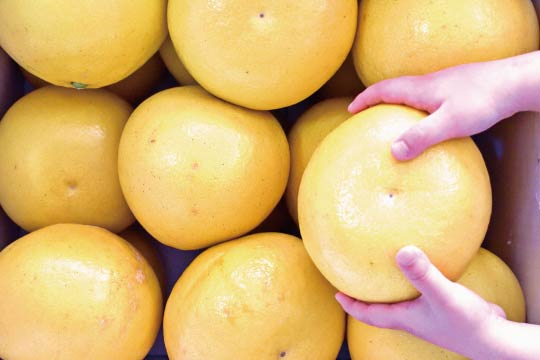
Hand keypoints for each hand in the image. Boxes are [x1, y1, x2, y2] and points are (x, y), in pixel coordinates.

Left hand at [336, 246, 505, 357]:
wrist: (495, 339)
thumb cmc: (466, 323)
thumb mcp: (442, 294)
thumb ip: (422, 274)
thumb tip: (401, 251)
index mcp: (403, 318)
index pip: (368, 314)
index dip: (350, 305)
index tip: (336, 294)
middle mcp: (411, 318)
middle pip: (380, 309)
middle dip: (365, 297)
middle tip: (353, 281)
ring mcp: (427, 315)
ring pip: (399, 303)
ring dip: (388, 291)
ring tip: (381, 273)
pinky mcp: (442, 309)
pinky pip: (419, 295)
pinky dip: (411, 284)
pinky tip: (419, 270)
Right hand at [348, 54, 537, 160]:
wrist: (516, 83)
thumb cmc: (483, 100)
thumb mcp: (450, 122)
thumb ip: (421, 136)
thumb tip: (393, 151)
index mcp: (420, 89)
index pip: (383, 90)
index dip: (365, 99)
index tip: (351, 109)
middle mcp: (429, 84)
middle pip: (394, 89)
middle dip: (376, 101)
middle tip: (365, 115)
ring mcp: (444, 87)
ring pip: (412, 94)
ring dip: (396, 105)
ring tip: (391, 122)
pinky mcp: (457, 92)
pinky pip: (427, 100)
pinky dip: (416, 110)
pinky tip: (426, 124)